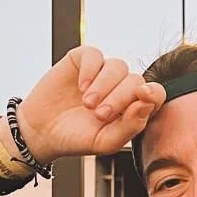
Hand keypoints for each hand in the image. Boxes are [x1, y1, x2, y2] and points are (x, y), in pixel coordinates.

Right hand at [12, 47, 165, 163]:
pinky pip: (95, 55)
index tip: (142, 97)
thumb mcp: (106, 142)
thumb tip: (147, 103)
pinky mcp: (82, 60)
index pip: (155, 93)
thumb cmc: (77, 138)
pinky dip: (90, 70)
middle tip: (100, 115)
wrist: (42, 131)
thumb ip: (131, 126)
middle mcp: (120, 87)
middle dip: (120, 98)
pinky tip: (81, 87)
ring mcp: (102, 72)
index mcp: (132, 107)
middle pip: (135, 80)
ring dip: (104, 86)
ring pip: (118, 66)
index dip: (153, 93)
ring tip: (88, 104)